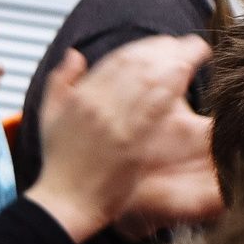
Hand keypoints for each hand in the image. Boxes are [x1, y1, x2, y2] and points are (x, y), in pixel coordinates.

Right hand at [25, 36, 208, 240]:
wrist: (66, 200)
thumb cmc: (59, 163)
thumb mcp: (48, 116)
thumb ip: (60, 81)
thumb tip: (75, 54)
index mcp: (78, 97)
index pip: (117, 58)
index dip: (146, 46)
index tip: (165, 43)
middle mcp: (96, 104)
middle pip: (137, 63)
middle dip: (167, 48)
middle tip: (188, 44)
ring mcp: (114, 122)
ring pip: (150, 79)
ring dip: (177, 61)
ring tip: (195, 53)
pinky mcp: (132, 142)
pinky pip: (156, 105)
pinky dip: (174, 86)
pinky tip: (188, 75)